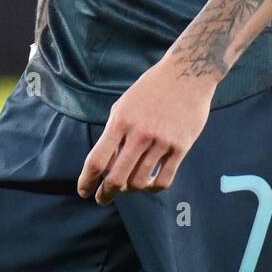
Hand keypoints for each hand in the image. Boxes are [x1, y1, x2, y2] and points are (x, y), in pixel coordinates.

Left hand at [77, 57, 214, 204]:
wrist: (186, 74)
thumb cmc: (151, 89)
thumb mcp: (124, 105)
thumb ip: (114, 133)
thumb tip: (106, 164)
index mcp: (121, 120)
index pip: (97, 160)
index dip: (87, 181)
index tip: (84, 191)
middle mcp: (140, 133)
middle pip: (116, 177)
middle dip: (106, 193)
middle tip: (103, 198)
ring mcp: (162, 141)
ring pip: (139, 182)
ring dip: (129, 189)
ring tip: (127, 187)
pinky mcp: (181, 147)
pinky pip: (164, 180)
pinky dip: (153, 188)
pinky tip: (149, 183)